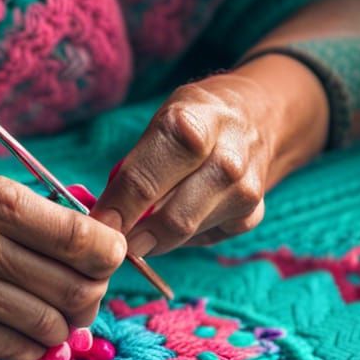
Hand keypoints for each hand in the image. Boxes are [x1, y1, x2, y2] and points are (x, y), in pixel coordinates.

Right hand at [0, 175, 126, 359]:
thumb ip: (32, 228)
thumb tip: (107, 256)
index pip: (91, 238)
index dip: (104, 263)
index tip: (91, 271)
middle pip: (80, 286)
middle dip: (83, 306)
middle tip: (63, 308)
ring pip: (53, 325)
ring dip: (50, 334)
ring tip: (24, 323)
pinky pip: (17, 351)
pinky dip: (21, 353)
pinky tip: (0, 338)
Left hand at [90, 72, 281, 255]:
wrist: (261, 117)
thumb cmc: (198, 119)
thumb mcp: (163, 119)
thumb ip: (135, 164)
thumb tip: (103, 214)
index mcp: (194, 124)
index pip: (147, 177)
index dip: (119, 206)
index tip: (99, 224)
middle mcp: (226, 160)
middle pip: (172, 216)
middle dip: (136, 235)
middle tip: (112, 242)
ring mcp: (244, 191)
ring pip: (186, 234)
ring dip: (155, 239)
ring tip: (137, 231)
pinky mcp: (251, 216)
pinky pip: (202, 238)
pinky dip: (180, 237)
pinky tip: (174, 219)